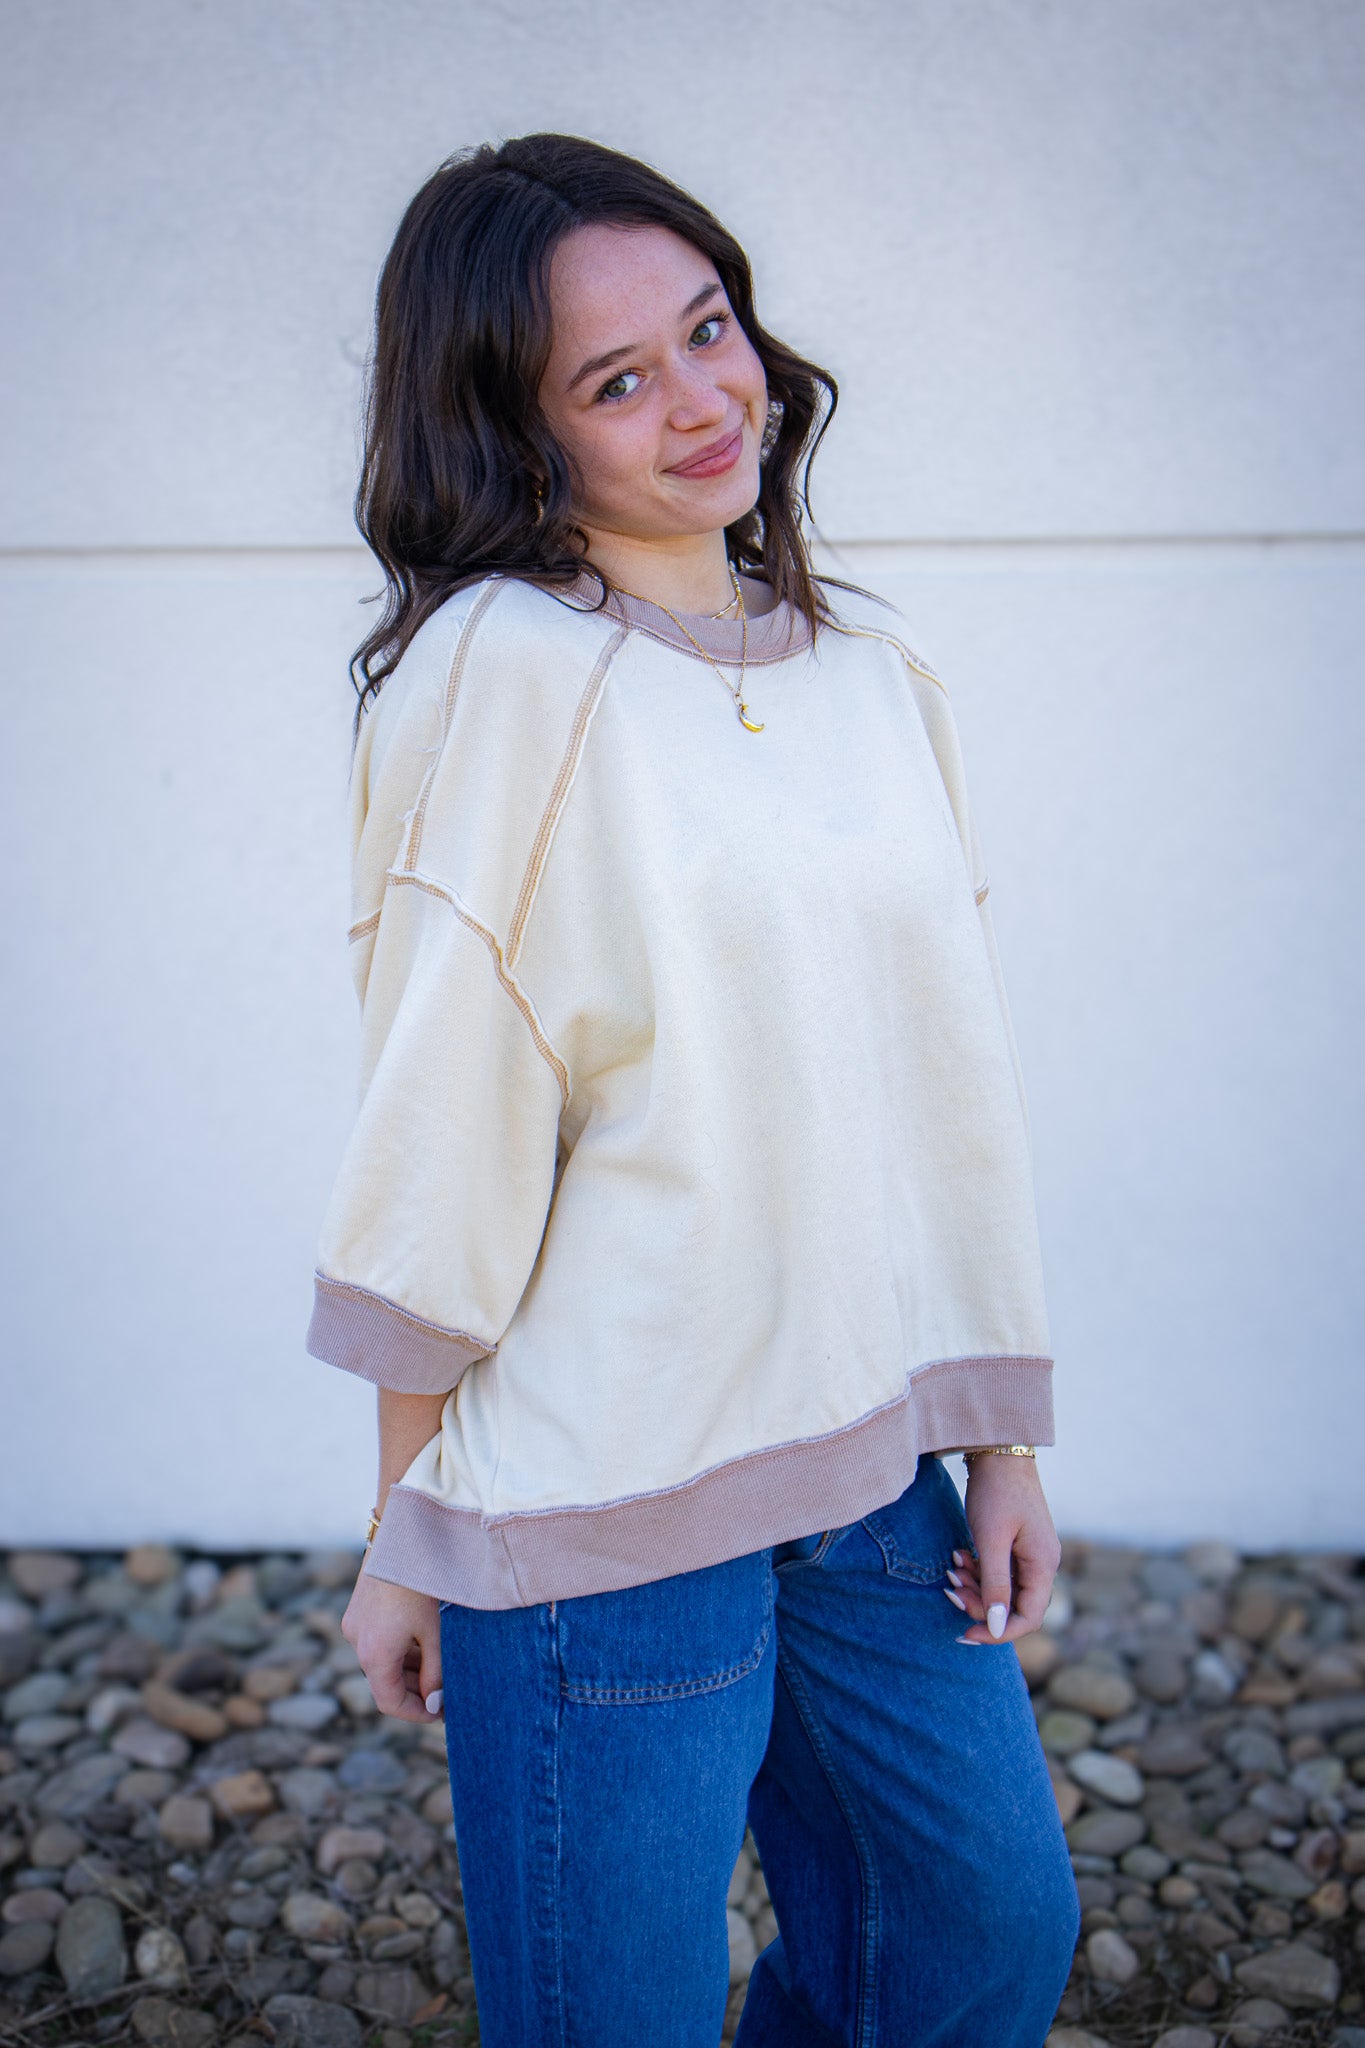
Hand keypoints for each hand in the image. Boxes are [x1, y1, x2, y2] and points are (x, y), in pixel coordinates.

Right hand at [342, 1566, 443, 1723]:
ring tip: (438, 1668)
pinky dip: (397, 1652)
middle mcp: (356, 1643)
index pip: (390, 1703)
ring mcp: (354, 1626)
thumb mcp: (434, 1633)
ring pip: (380, 1664)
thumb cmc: (420, 1585)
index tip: (441, 1713)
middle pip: (384, 1684)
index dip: (416, 1714)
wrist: (401, 1537)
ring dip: (407, 1671)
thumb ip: (435, 1672)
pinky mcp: (357, 1613)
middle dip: (415, 1692)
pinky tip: (422, 1645)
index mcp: (374, 1655)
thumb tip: (435, 1703)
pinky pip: (376, 1645)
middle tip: (445, 1694)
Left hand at [945, 1455, 1060, 1645]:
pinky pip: (998, 1571)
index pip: (1028, 1618)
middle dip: (979, 1605)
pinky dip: (977, 1570)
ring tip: (951, 1568)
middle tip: (950, 1589)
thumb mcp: (990, 1541)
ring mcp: (1031, 1553)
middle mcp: (1043, 1563)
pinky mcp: (1017, 1544)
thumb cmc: (996, 1492)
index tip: (965, 1634)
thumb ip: (994, 1585)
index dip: (998, 1633)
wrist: (998, 1450)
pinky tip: (959, 1556)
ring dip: (975, 1586)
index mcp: (1043, 1564)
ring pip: (1003, 1589)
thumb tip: (997, 1628)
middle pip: (1013, 1606)